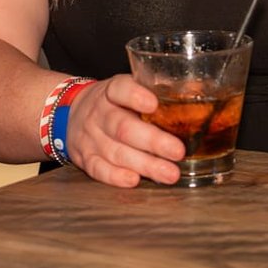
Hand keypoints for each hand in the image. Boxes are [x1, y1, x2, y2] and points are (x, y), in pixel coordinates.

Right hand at [65, 74, 185, 187]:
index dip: (135, 96)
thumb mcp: (128, 88)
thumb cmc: (113, 102)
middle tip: (178, 152)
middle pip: (123, 128)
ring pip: (116, 152)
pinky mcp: (85, 159)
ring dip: (145, 165)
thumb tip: (197, 91)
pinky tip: (135, 180)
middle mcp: (99, 114)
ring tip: (170, 174)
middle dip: (153, 141)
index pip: (120, 89)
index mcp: (111, 91)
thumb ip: (156, 90)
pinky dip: (116, 177)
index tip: (154, 104)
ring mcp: (90, 138)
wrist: (69, 114)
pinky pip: (98, 169)